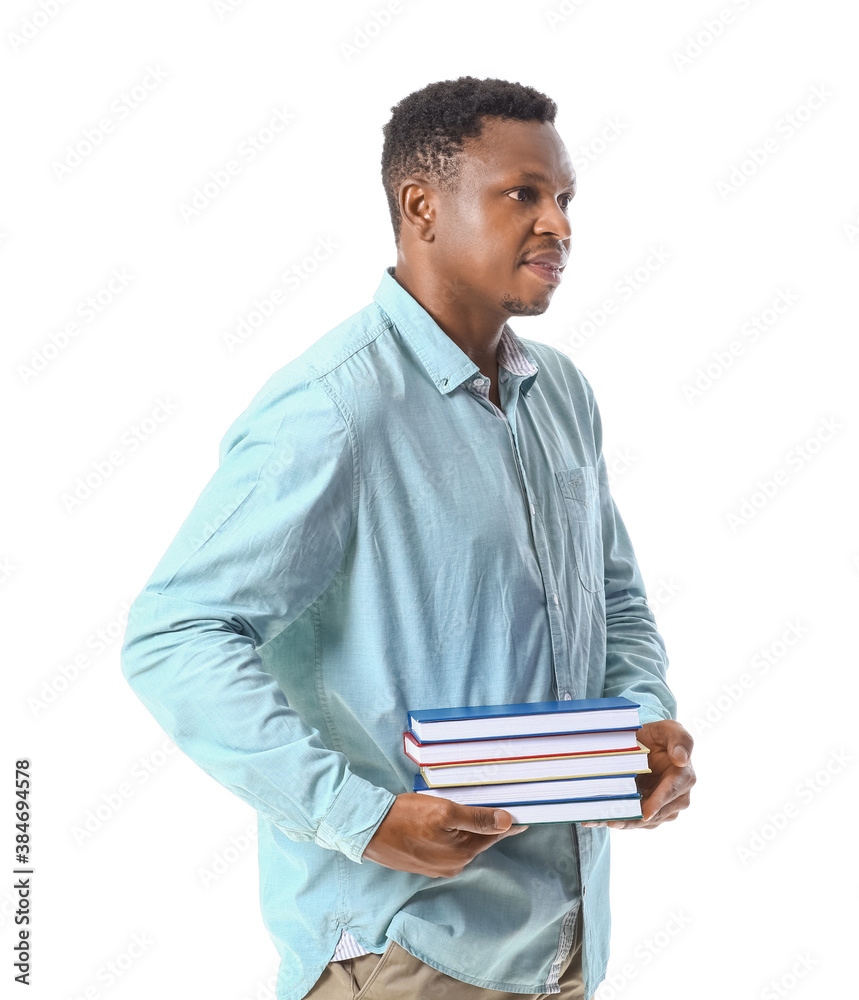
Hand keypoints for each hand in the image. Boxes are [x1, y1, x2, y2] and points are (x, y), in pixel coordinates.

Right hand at [362, 792, 528, 877]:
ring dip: (468, 830)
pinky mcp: (424, 862)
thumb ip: (477, 818)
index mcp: (462, 853)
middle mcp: (453, 865)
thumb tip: (507, 822)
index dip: (508, 824)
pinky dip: (452, 836)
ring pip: (462, 844)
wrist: (368, 830)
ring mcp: (437, 866)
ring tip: (471, 813)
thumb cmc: (405, 817)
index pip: (494, 835)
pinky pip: (446, 848)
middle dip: (487, 825)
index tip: (524, 818)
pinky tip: (445, 824)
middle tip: (496, 806)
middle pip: (478, 841)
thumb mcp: (444, 811)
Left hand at [582, 719, 694, 830]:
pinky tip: (597, 819)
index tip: (645, 813)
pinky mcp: (648, 811)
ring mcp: (662, 807)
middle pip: (655, 813)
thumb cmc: (662, 736)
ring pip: (643, 821)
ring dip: (622, 822)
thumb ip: (681, 741)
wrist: (650, 744)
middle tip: (611, 820)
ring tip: (597, 820)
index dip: (658, 803)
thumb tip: (681, 759)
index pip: (671, 792)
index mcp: (684, 777)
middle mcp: (677, 797)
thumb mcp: (671, 730)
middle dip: (634, 818)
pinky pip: (634, 819)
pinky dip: (617, 819)